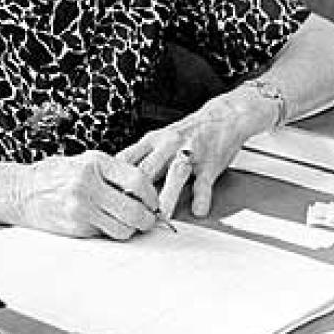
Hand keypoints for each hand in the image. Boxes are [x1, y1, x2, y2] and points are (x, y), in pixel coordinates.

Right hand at [12, 151, 158, 239]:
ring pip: (122, 228)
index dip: (151, 195)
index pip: (137, 181)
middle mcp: (88, 185)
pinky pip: (105, 234)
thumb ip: (114, 172)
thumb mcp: (86, 161)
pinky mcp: (76, 228)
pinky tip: (103, 222)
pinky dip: (109, 231)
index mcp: (95, 163)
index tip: (153, 201)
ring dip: (130, 229)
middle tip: (149, 219)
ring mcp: (81, 209)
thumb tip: (146, 190)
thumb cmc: (57, 174)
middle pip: (134, 210)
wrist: (22, 191)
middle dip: (147, 218)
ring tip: (127, 222)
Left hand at [117, 90, 274, 218]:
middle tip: (130, 214)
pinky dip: (201, 197)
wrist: (223, 117)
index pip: (127, 159)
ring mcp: (189, 153)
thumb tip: (118, 182)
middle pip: (147, 169)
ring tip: (161, 216)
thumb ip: (142, 159)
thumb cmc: (187, 133)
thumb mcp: (159, 139)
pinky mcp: (210, 163)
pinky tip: (197, 209)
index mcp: (151, 141)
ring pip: (175, 175)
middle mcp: (168, 145)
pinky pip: (205, 182)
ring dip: (167, 196)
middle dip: (138, 192)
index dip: (116, 179)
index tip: (110, 198)